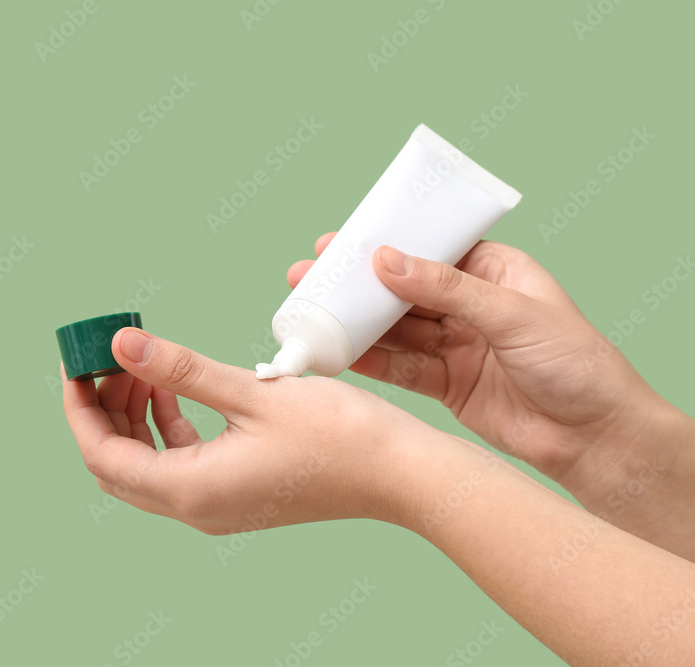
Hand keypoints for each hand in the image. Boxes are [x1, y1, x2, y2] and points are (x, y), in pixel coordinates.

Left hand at [61, 328, 452, 534]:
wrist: (400, 475)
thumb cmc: (339, 437)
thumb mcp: (251, 393)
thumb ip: (181, 370)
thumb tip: (123, 344)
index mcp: (192, 490)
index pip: (103, 454)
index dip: (80, 408)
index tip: (76, 363)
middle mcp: (197, 508)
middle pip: (120, 462)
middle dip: (104, 409)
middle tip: (106, 358)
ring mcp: (217, 504)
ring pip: (149, 462)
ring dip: (136, 415)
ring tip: (142, 365)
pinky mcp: (237, 493)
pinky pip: (181, 463)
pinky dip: (168, 426)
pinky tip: (176, 390)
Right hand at [288, 236, 694, 556]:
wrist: (595, 439)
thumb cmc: (576, 364)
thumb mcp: (513, 313)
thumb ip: (447, 289)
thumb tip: (388, 261)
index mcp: (493, 272)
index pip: (428, 249)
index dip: (383, 243)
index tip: (339, 243)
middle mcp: (470, 306)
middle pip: (402, 290)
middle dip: (356, 286)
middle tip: (309, 278)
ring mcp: (456, 346)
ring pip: (395, 330)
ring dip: (355, 323)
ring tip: (311, 314)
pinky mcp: (446, 384)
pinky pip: (400, 368)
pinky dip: (369, 362)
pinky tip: (337, 353)